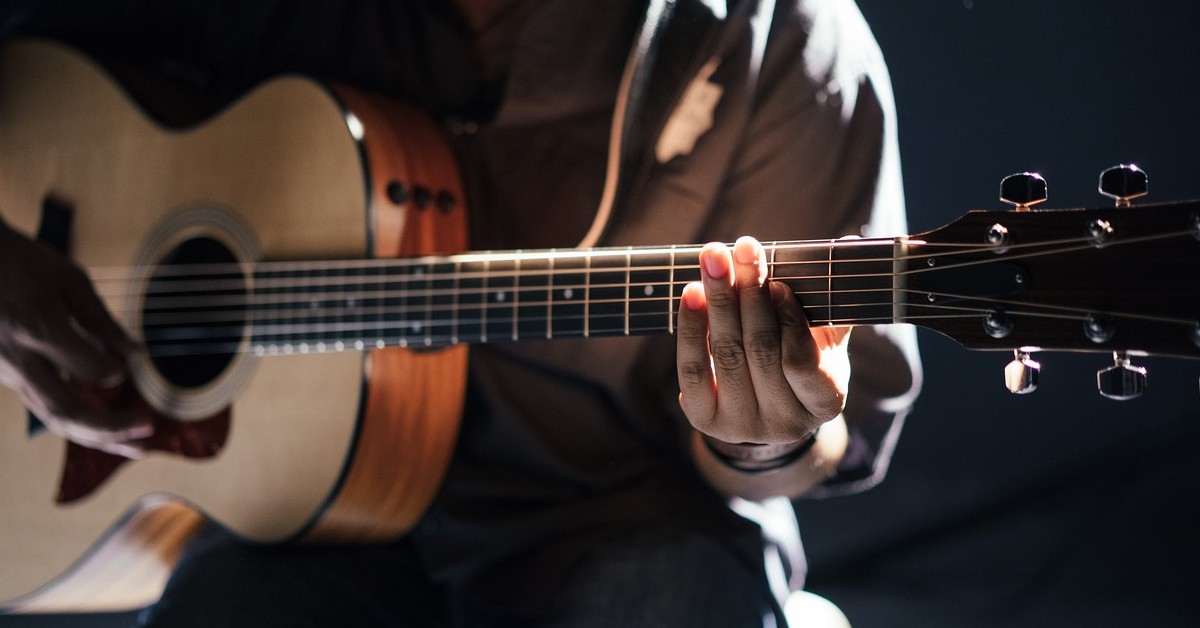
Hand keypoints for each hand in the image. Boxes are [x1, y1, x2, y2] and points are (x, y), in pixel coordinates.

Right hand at [0, 221, 149, 457]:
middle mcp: (19, 359)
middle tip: (148, 430)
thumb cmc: (22, 262)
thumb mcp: (68, 279)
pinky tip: (106, 430)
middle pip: (66, 410)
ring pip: (53, 417)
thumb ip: (102, 321)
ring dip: (97, 437)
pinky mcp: (7, 376)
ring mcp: (8, 372)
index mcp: (39, 328)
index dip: (116, 372)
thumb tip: (138, 357)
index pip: (89, 369)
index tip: (132, 366)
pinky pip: (44, 408)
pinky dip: (79, 424)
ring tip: (136, 446)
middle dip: (110, 428)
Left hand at [676, 236, 850, 445]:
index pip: (802, 362)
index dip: (789, 321)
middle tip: (743, 248)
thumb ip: (831, 299)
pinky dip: (692, 328)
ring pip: (726, 355)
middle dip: (750, 294)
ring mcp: (742, 426)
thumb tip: (849, 242)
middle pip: (760, 351)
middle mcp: (784, 424)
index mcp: (824, 402)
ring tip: (714, 259)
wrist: (763, 407)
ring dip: (718, 301)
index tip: (778, 283)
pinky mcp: (704, 419)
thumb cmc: (800, 360)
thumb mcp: (824, 338)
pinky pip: (693, 369)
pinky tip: (692, 293)